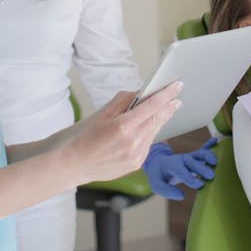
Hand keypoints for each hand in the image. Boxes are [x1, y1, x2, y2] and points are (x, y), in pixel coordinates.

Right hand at [62, 83, 181, 185]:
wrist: (73, 164)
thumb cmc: (84, 137)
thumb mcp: (101, 113)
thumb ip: (122, 101)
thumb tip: (139, 93)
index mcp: (123, 126)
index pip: (151, 106)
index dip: (166, 94)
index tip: (176, 86)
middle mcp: (132, 142)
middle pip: (156, 119)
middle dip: (167, 108)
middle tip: (176, 98)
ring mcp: (135, 155)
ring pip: (153, 133)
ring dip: (160, 120)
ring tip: (166, 110)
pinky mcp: (135, 164)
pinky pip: (147, 145)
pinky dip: (149, 134)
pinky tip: (148, 128)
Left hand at [142, 137, 218, 199]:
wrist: (158, 164)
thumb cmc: (158, 176)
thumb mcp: (157, 185)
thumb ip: (167, 191)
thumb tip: (182, 196)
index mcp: (172, 165)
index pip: (181, 172)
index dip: (190, 178)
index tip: (200, 185)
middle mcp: (182, 160)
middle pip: (193, 162)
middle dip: (202, 168)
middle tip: (211, 176)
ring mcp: (189, 157)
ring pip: (200, 154)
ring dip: (208, 156)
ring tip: (215, 163)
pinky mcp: (194, 157)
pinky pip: (202, 149)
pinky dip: (209, 145)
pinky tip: (215, 140)